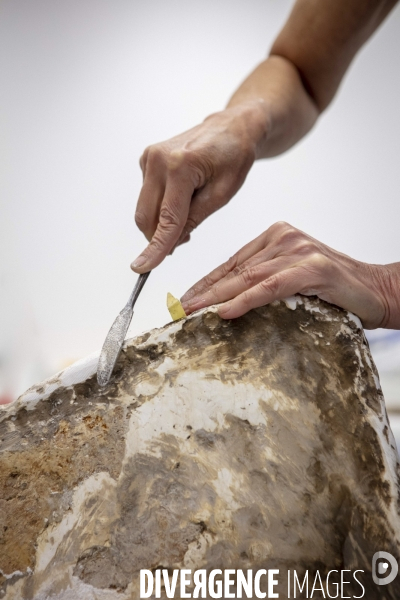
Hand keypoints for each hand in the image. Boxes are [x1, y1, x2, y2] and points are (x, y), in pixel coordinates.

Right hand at [131, 101, 267, 271]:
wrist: (230, 128)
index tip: (142, 268)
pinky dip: (161, 207)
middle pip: (147, 217)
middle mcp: (157, 159)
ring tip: (191, 210)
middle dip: (160, 237)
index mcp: (180, 166)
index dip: (156, 247)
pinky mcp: (146, 160)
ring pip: (145, 209)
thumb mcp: (222, 194)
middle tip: (185, 239)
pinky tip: (182, 197)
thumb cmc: (233, 157)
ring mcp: (148, 158)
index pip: (166, 219)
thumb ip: (194, 219)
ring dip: (162, 222)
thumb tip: (170, 243)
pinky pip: (148, 197)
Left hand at [181, 221, 399, 328]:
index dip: (206, 282)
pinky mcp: (312, 267)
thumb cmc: (333, 288)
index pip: (232, 262)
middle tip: (180, 309)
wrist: (376, 289)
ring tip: (192, 312)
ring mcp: (298, 250)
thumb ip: (263, 280)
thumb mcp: (292, 279)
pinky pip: (270, 286)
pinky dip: (245, 300)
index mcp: (276, 236)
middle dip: (204, 292)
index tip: (184, 299)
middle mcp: (284, 237)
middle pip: (235, 269)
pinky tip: (224, 311)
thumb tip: (226, 301)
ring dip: (217, 297)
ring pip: (248, 277)